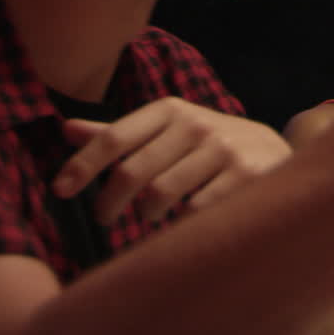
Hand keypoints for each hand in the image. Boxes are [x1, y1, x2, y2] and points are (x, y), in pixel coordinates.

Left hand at [53, 96, 291, 223]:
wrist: (274, 151)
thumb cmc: (206, 144)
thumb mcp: (166, 131)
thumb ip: (120, 134)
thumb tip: (65, 129)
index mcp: (170, 111)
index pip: (114, 137)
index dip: (81, 166)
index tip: (60, 191)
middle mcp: (196, 125)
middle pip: (132, 172)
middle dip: (108, 203)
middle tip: (104, 218)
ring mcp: (224, 150)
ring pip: (161, 195)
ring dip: (146, 215)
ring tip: (148, 217)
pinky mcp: (247, 176)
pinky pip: (195, 211)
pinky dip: (181, 223)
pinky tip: (183, 222)